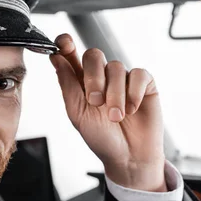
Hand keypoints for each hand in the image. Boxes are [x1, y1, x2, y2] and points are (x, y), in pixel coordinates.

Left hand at [49, 34, 165, 191]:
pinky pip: (138, 74)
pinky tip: (132, 109)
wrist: (128, 158)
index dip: (66, 44)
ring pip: (116, 67)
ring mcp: (123, 78)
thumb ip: (67, 84)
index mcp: (81, 81)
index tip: (64, 43)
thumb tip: (55, 58)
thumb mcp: (77, 113)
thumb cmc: (101, 138)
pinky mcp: (144, 83)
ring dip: (115, 95)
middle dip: (93, 77)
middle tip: (95, 101)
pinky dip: (134, 93)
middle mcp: (102, 76)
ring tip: (116, 117)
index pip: (71, 54)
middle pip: (94, 55)